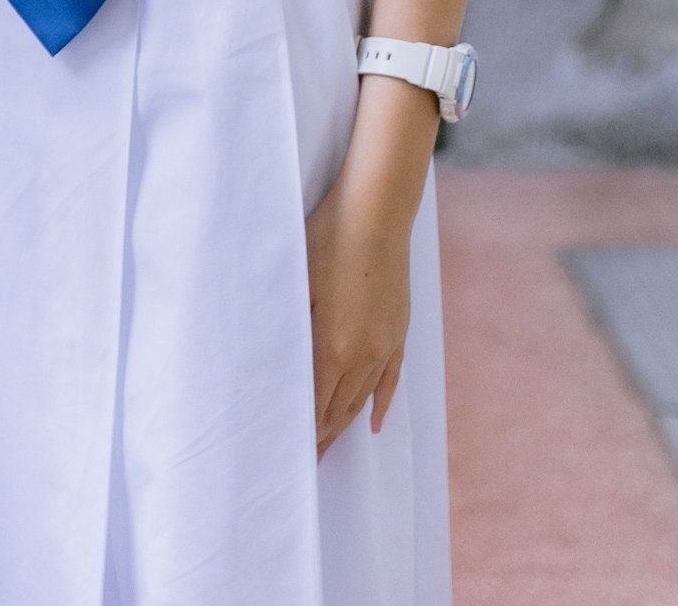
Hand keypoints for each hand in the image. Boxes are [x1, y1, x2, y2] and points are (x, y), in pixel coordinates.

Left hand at [303, 161, 415, 454]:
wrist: (377, 211)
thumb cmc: (327, 239)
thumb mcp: (297, 283)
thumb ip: (291, 330)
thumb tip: (278, 366)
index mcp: (333, 347)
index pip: (315, 408)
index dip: (303, 435)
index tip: (290, 458)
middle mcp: (363, 355)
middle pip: (338, 410)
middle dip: (321, 438)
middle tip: (304, 464)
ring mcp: (385, 344)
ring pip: (362, 399)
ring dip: (344, 425)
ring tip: (328, 447)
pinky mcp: (398, 330)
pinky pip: (389, 380)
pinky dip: (379, 405)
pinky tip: (371, 423)